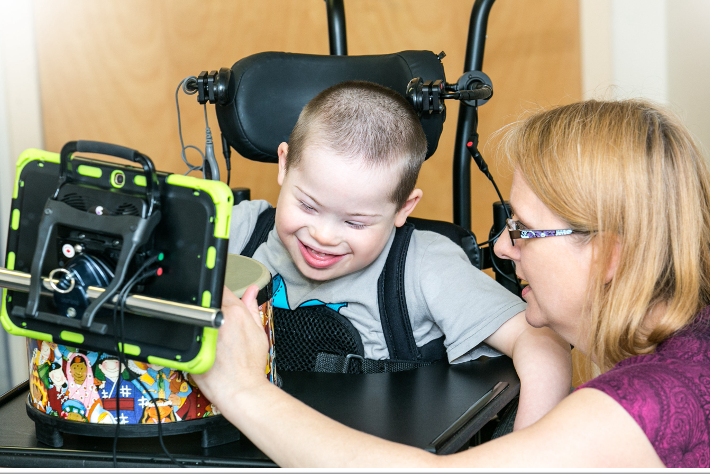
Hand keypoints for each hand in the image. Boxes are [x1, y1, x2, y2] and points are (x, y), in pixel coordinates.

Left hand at [193, 285, 269, 407]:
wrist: (240, 390)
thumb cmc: (250, 366)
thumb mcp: (258, 333)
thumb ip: (252, 308)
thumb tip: (253, 291)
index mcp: (235, 312)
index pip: (222, 287)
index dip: (220, 292)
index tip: (220, 299)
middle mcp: (218, 318)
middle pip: (208, 299)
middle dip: (210, 305)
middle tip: (215, 320)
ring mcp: (203, 330)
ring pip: (195, 312)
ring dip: (199, 317)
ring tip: (209, 332)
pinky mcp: (191, 343)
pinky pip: (187, 328)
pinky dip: (191, 331)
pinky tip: (200, 342)